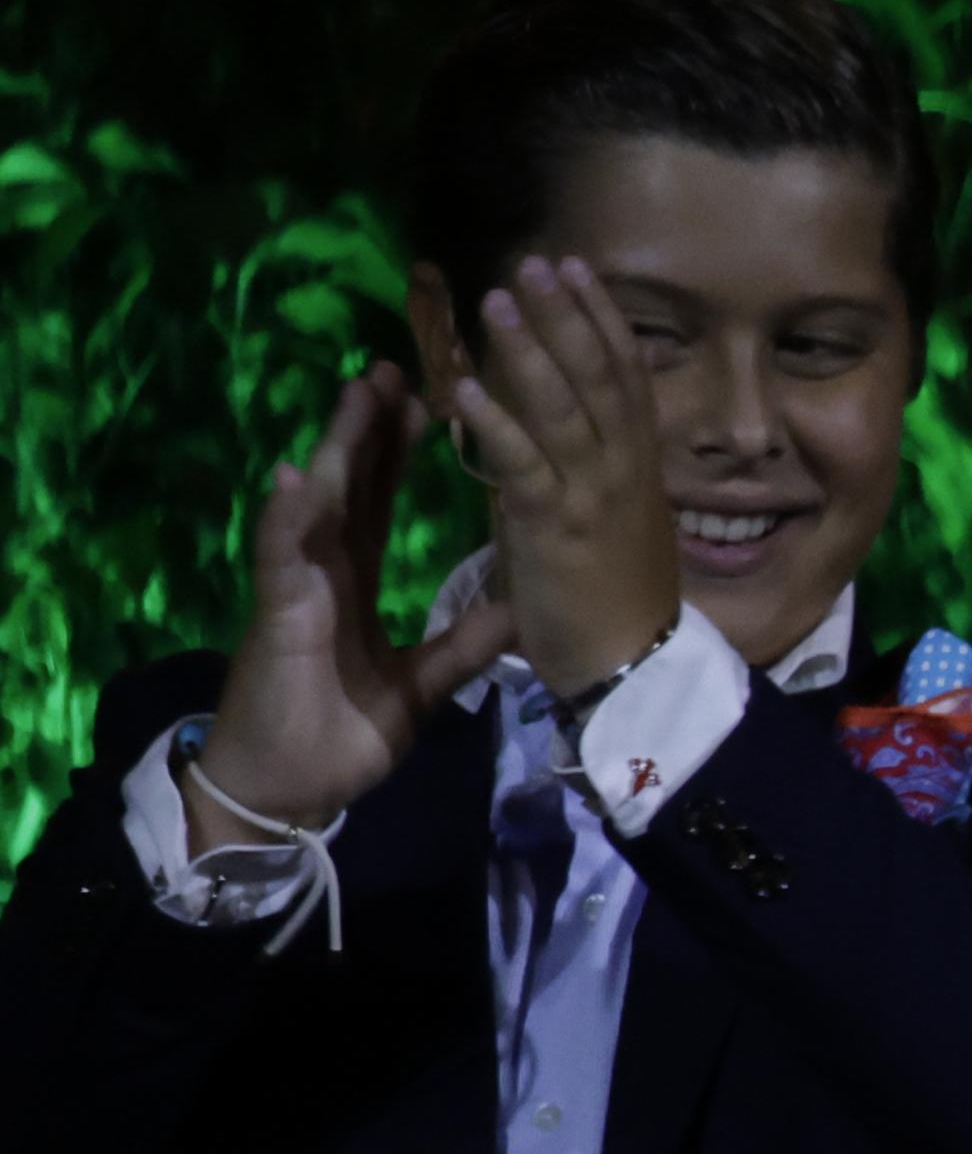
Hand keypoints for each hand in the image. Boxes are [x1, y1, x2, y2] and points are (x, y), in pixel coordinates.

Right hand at [183, 364, 516, 830]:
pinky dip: (286, 514)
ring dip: (336, 444)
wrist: (288, 787)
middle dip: (371, 426)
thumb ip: (461, 646)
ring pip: (318, 499)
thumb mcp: (421, 686)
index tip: (429, 404)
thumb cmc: (339, 734)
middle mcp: (323, 570)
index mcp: (353, 581)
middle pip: (350, 483)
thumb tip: (513, 610)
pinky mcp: (276, 611)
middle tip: (399, 366)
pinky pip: (279, 554)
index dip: (397, 454)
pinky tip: (296, 472)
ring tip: (359, 389)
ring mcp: (297, 585)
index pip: (377, 502)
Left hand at [450, 254, 686, 696]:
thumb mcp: (622, 526)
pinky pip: (522, 468)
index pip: (627, 379)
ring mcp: (591, 499)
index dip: (602, 321)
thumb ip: (599, 476)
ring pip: (564, 412)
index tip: (577, 270)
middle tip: (533, 262)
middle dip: (567, 317)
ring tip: (497, 302)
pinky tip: (465, 389)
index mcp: (639, 471)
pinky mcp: (554, 531)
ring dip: (528, 353)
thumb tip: (579, 433)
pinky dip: (496, 426)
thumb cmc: (621, 607)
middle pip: (598, 380)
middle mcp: (622, 474)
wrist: (632, 671)